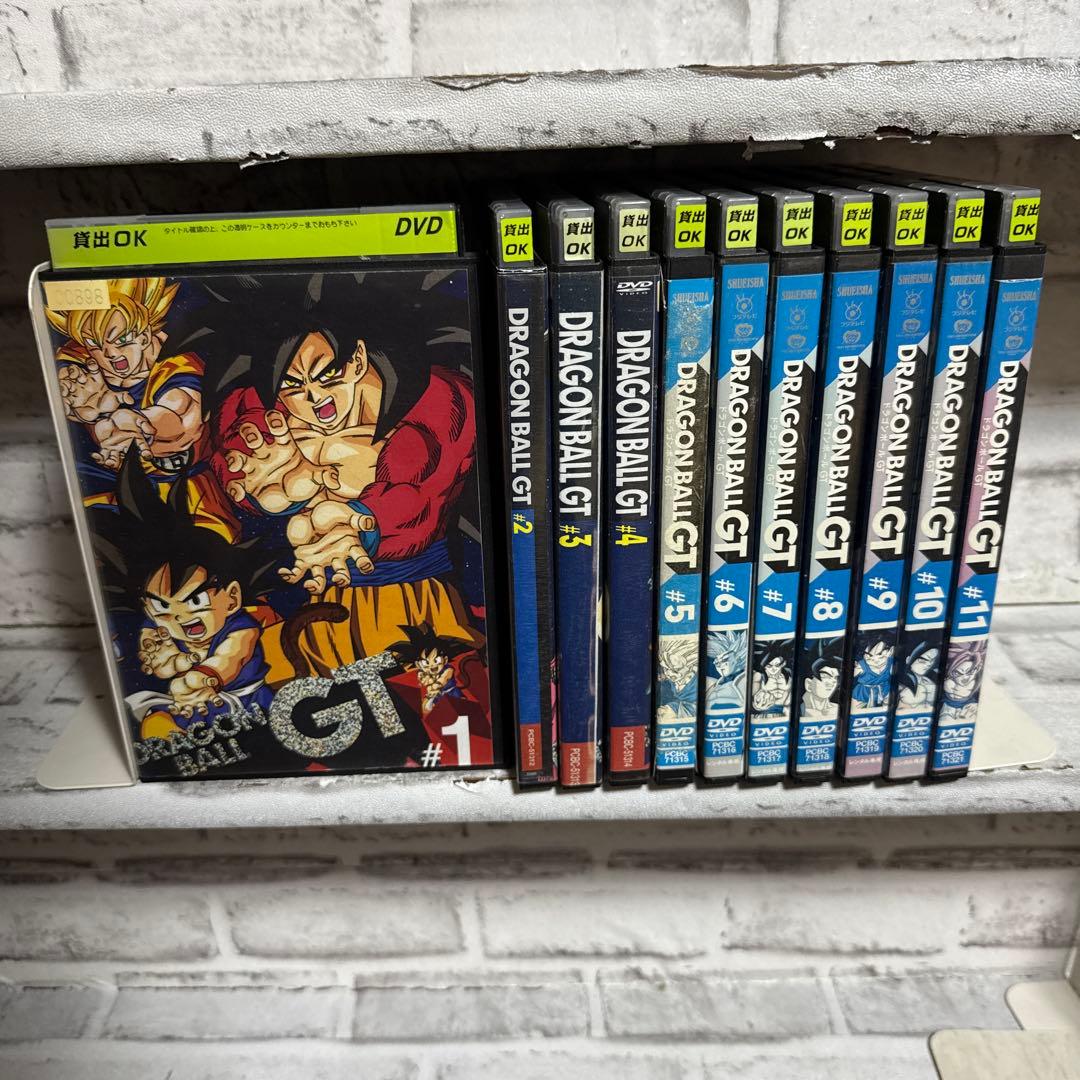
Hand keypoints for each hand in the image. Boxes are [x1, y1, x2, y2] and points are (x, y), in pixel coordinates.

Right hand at [57, 360, 132, 422]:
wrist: (97, 415)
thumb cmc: (106, 404)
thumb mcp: (115, 399)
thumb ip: (122, 397)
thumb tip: (130, 399)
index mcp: (94, 378)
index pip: (91, 366)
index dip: (91, 363)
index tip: (91, 363)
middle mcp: (83, 381)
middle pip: (75, 370)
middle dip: (74, 371)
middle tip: (78, 376)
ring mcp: (75, 389)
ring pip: (66, 381)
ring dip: (65, 383)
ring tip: (67, 388)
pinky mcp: (69, 398)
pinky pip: (63, 396)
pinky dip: (63, 398)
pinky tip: (66, 400)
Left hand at [92, 407, 154, 466]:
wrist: (114, 414)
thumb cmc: (127, 417)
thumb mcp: (137, 418)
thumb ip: (144, 424)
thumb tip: (152, 431)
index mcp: (137, 441)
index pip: (144, 449)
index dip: (146, 453)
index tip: (146, 455)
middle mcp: (127, 447)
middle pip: (128, 460)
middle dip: (125, 464)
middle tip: (121, 462)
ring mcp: (117, 448)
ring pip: (115, 460)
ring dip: (111, 463)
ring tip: (108, 462)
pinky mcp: (106, 447)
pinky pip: (103, 455)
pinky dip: (99, 458)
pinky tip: (95, 456)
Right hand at [139, 626, 201, 678]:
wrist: (177, 672)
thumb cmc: (181, 662)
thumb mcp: (187, 659)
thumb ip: (190, 658)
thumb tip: (196, 657)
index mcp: (167, 643)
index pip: (162, 634)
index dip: (161, 632)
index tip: (163, 635)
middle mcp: (158, 648)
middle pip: (148, 642)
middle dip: (148, 643)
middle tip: (152, 648)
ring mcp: (152, 657)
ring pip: (143, 653)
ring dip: (143, 656)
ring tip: (148, 659)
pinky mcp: (150, 666)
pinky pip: (144, 666)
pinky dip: (145, 668)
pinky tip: (149, 671)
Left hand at [169, 668, 224, 717]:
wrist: (183, 679)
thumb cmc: (195, 679)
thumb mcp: (201, 678)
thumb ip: (207, 680)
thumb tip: (214, 681)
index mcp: (207, 695)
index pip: (215, 700)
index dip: (217, 702)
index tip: (217, 702)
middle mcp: (199, 702)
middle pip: (203, 710)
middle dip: (202, 711)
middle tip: (201, 710)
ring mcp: (189, 704)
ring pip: (190, 712)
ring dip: (188, 713)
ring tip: (185, 711)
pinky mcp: (179, 705)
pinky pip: (177, 710)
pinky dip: (174, 710)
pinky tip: (171, 707)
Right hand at [223, 410, 339, 512]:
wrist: (291, 499)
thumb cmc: (301, 480)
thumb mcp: (314, 476)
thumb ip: (325, 475)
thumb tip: (335, 480)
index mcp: (283, 446)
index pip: (277, 428)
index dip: (274, 420)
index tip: (273, 417)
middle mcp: (266, 453)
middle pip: (251, 435)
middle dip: (250, 433)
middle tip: (255, 440)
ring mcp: (255, 467)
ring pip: (237, 456)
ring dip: (234, 457)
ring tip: (236, 464)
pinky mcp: (248, 484)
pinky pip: (235, 484)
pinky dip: (234, 488)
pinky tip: (240, 494)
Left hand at [280, 499, 375, 593]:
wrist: (312, 511)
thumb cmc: (333, 513)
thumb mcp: (345, 513)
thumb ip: (356, 519)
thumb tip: (369, 523)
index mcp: (349, 547)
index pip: (360, 558)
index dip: (364, 564)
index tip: (366, 567)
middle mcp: (335, 558)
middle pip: (342, 575)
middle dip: (342, 580)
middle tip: (339, 579)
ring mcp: (319, 561)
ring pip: (320, 580)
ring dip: (316, 586)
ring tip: (310, 585)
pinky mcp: (303, 560)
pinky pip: (297, 573)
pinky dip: (289, 575)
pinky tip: (282, 573)